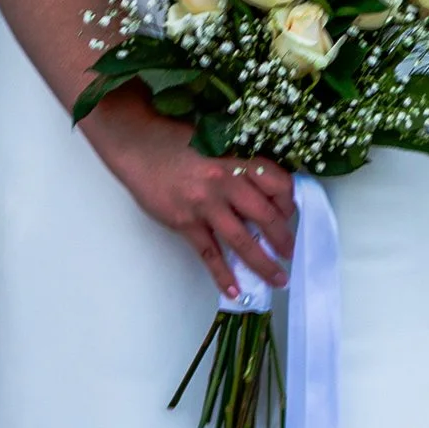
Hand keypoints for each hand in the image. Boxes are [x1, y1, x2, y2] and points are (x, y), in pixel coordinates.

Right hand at [79, 92, 296, 300]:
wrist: (138, 143)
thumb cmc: (177, 137)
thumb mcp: (217, 137)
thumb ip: (240, 159)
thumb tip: (263, 189)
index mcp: (237, 156)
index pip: (277, 183)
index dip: (288, 202)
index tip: (289, 213)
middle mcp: (226, 181)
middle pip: (265, 216)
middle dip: (283, 238)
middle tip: (290, 251)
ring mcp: (205, 204)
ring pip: (242, 240)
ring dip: (263, 263)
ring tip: (277, 278)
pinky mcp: (184, 222)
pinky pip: (210, 254)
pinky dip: (223, 274)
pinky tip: (234, 290)